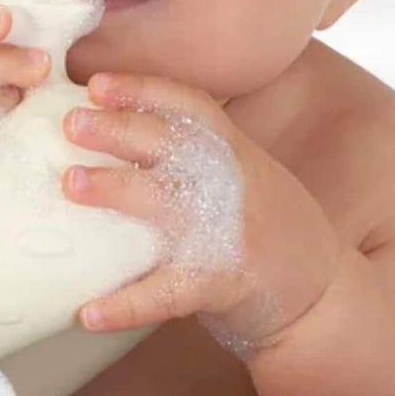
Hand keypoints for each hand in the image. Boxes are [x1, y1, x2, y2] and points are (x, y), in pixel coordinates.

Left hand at [59, 72, 348, 359]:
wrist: (324, 298)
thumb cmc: (272, 233)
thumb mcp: (248, 178)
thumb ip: (198, 159)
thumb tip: (121, 135)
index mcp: (237, 154)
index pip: (190, 107)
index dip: (143, 90)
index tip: (97, 83)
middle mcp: (235, 185)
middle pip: (173, 144)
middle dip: (119, 128)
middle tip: (70, 123)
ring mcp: (232, 233)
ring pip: (168, 204)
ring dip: (116, 190)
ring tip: (70, 184)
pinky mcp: (226, 285)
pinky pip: (168, 293)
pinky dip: (126, 304)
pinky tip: (86, 312)